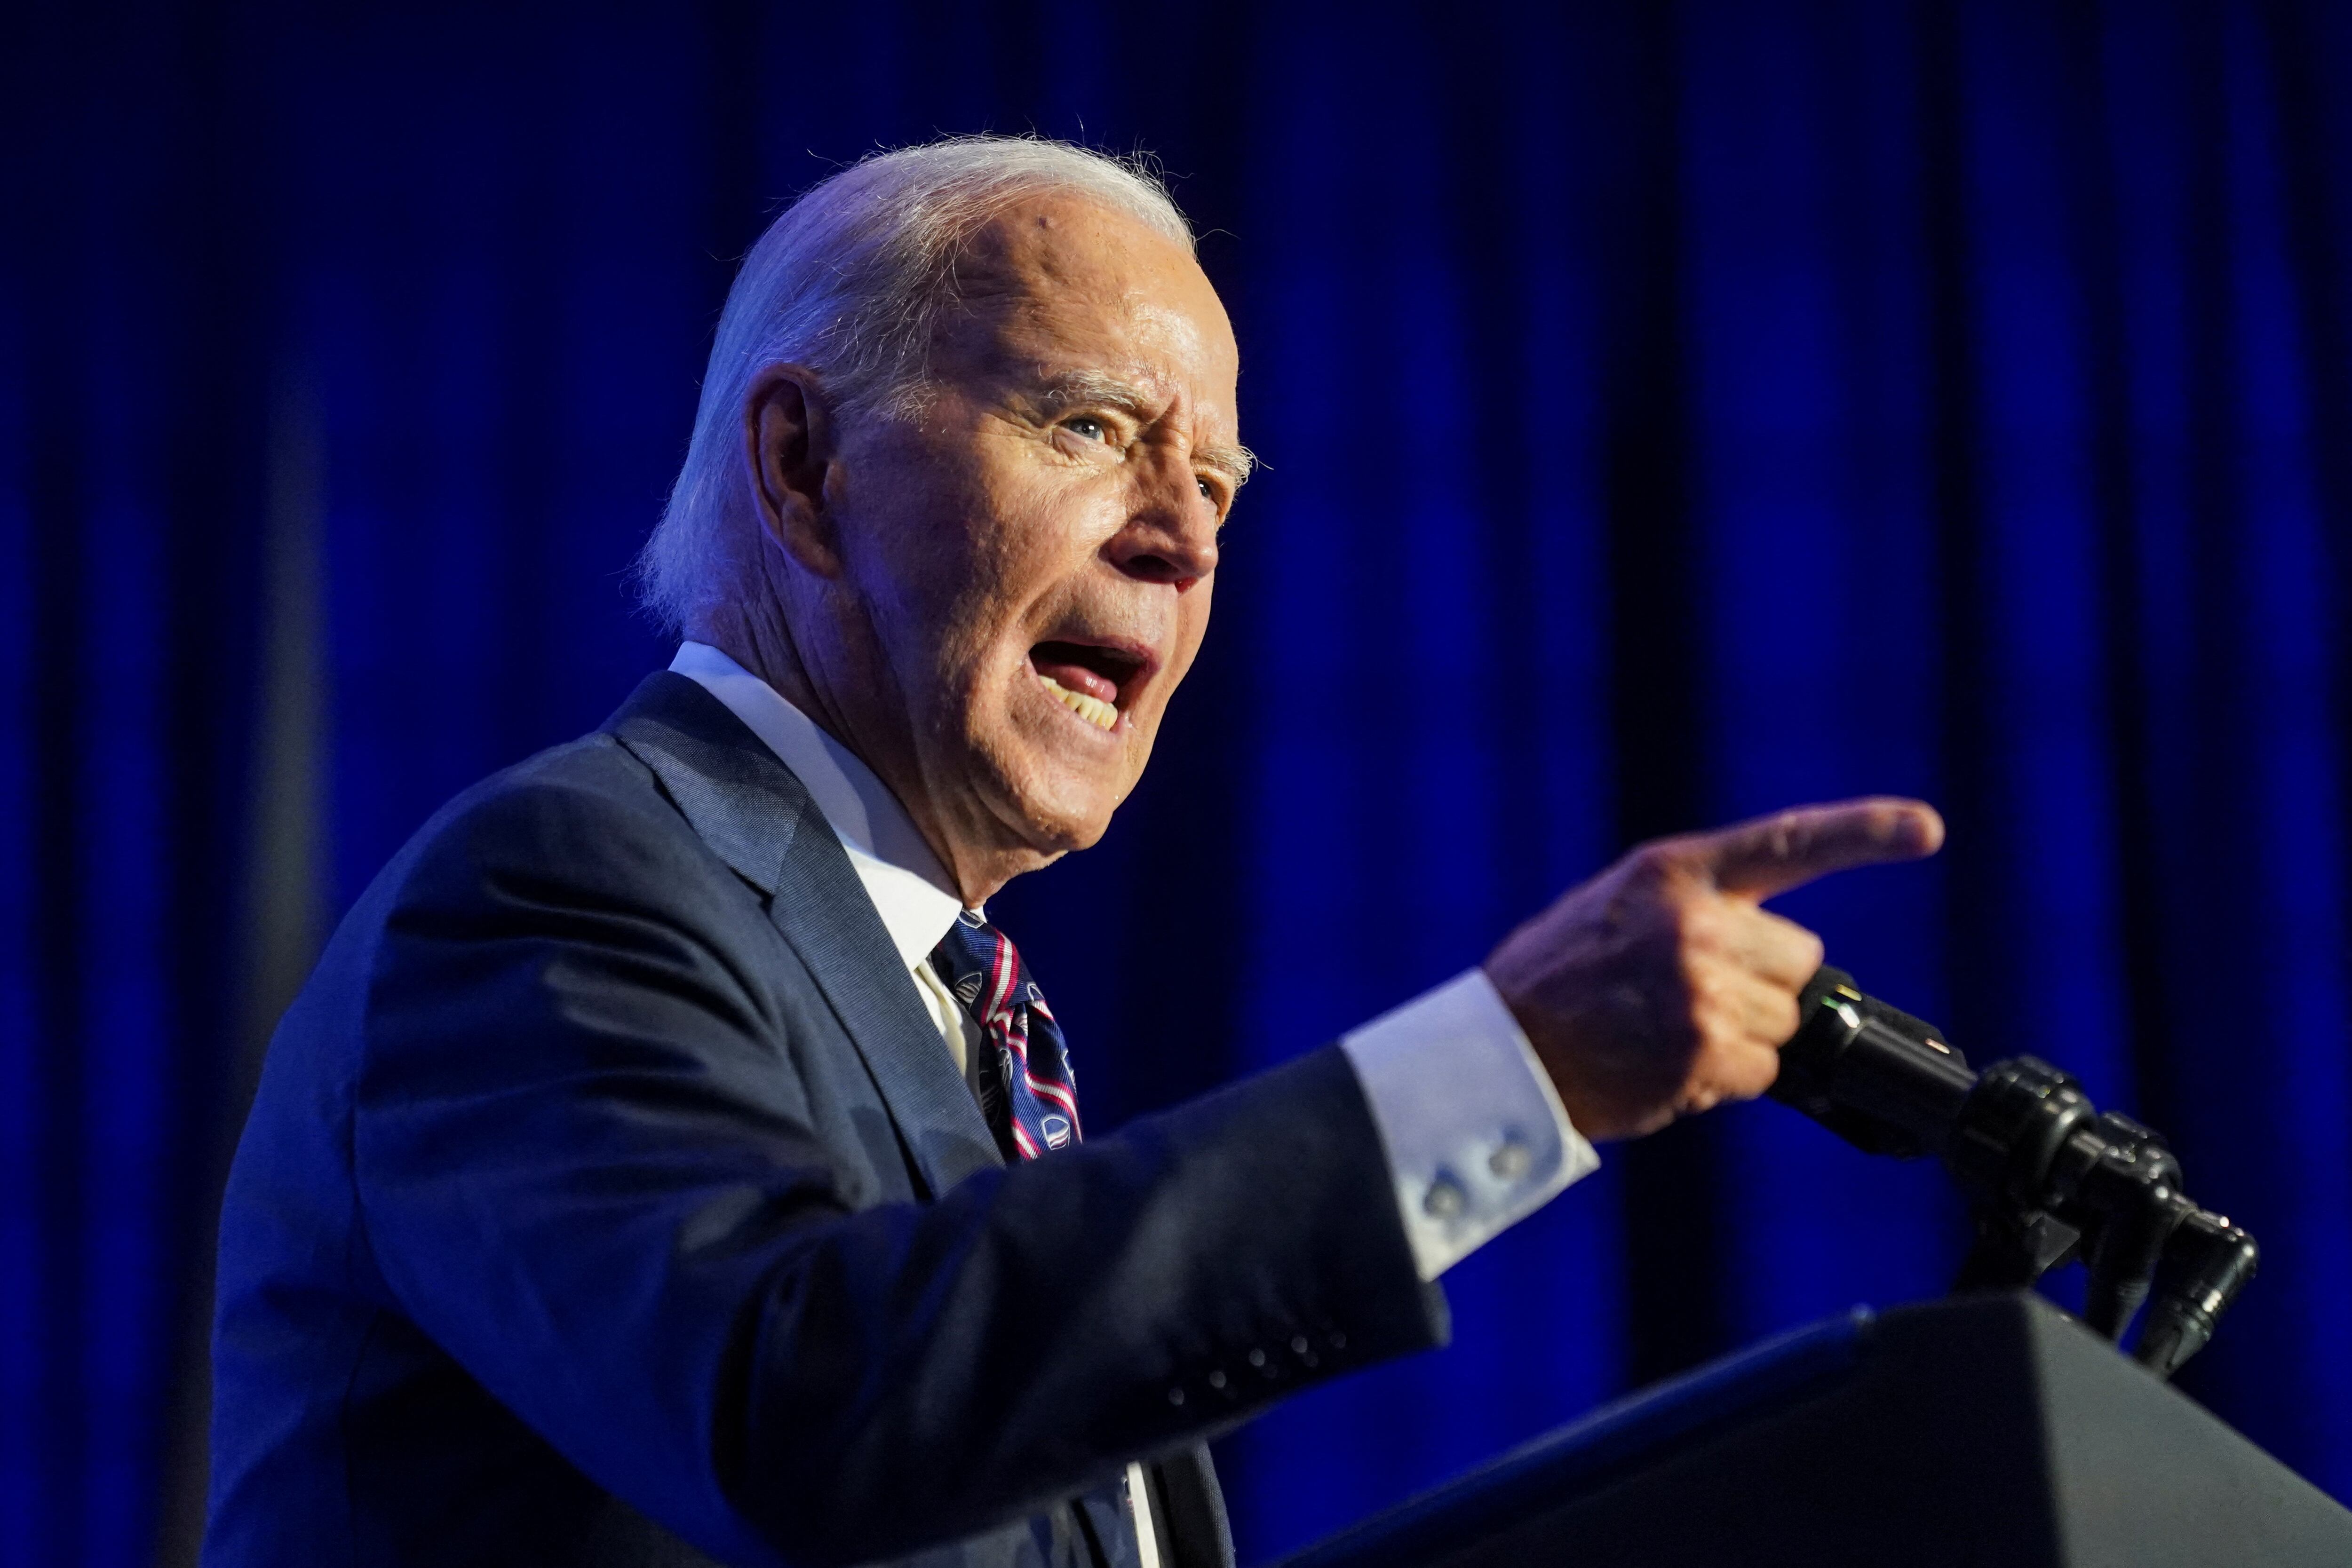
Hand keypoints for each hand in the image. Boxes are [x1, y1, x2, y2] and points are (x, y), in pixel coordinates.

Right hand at [1483, 798, 1943, 1140]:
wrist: (1502, 1051)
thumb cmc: (1558, 979)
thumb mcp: (1617, 907)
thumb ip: (1694, 907)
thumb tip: (1773, 951)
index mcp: (1673, 872)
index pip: (1786, 842)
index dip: (1864, 832)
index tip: (1927, 828)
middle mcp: (1694, 923)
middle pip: (1798, 959)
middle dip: (1763, 983)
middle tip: (1689, 995)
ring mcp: (1701, 989)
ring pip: (1784, 1021)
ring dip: (1742, 1036)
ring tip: (1666, 1032)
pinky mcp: (1703, 1052)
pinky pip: (1760, 1071)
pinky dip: (1723, 1078)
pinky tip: (1665, 1064)